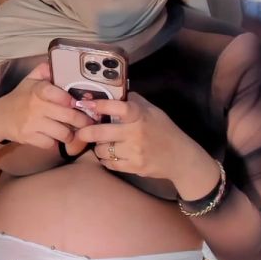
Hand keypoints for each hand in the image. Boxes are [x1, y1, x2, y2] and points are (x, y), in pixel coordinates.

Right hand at [0, 62, 96, 149]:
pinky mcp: (29, 138)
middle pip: (68, 116)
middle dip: (83, 120)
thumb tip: (61, 63)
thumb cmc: (21, 97)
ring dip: (71, 134)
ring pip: (62, 133)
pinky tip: (56, 137)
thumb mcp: (31, 79)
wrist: (0, 117)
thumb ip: (46, 70)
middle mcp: (35, 107)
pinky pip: (51, 144)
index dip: (71, 99)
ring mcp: (32, 124)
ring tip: (74, 131)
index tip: (80, 103)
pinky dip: (56, 142)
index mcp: (37, 90)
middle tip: (90, 121)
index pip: (57, 94)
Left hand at [74, 92, 218, 198]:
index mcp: (140, 115)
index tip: (86, 104)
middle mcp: (136, 132)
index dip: (99, 105)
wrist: (180, 157)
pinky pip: (109, 164)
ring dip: (98, 147)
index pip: (117, 107)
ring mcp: (134, 152)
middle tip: (80, 131)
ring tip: (102, 144)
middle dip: (86, 132)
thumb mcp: (152, 111)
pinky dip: (106, 159)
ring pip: (102, 150)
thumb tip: (112, 92)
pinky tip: (109, 155)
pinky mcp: (134, 167)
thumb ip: (134, 101)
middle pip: (101, 132)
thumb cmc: (164, 130)